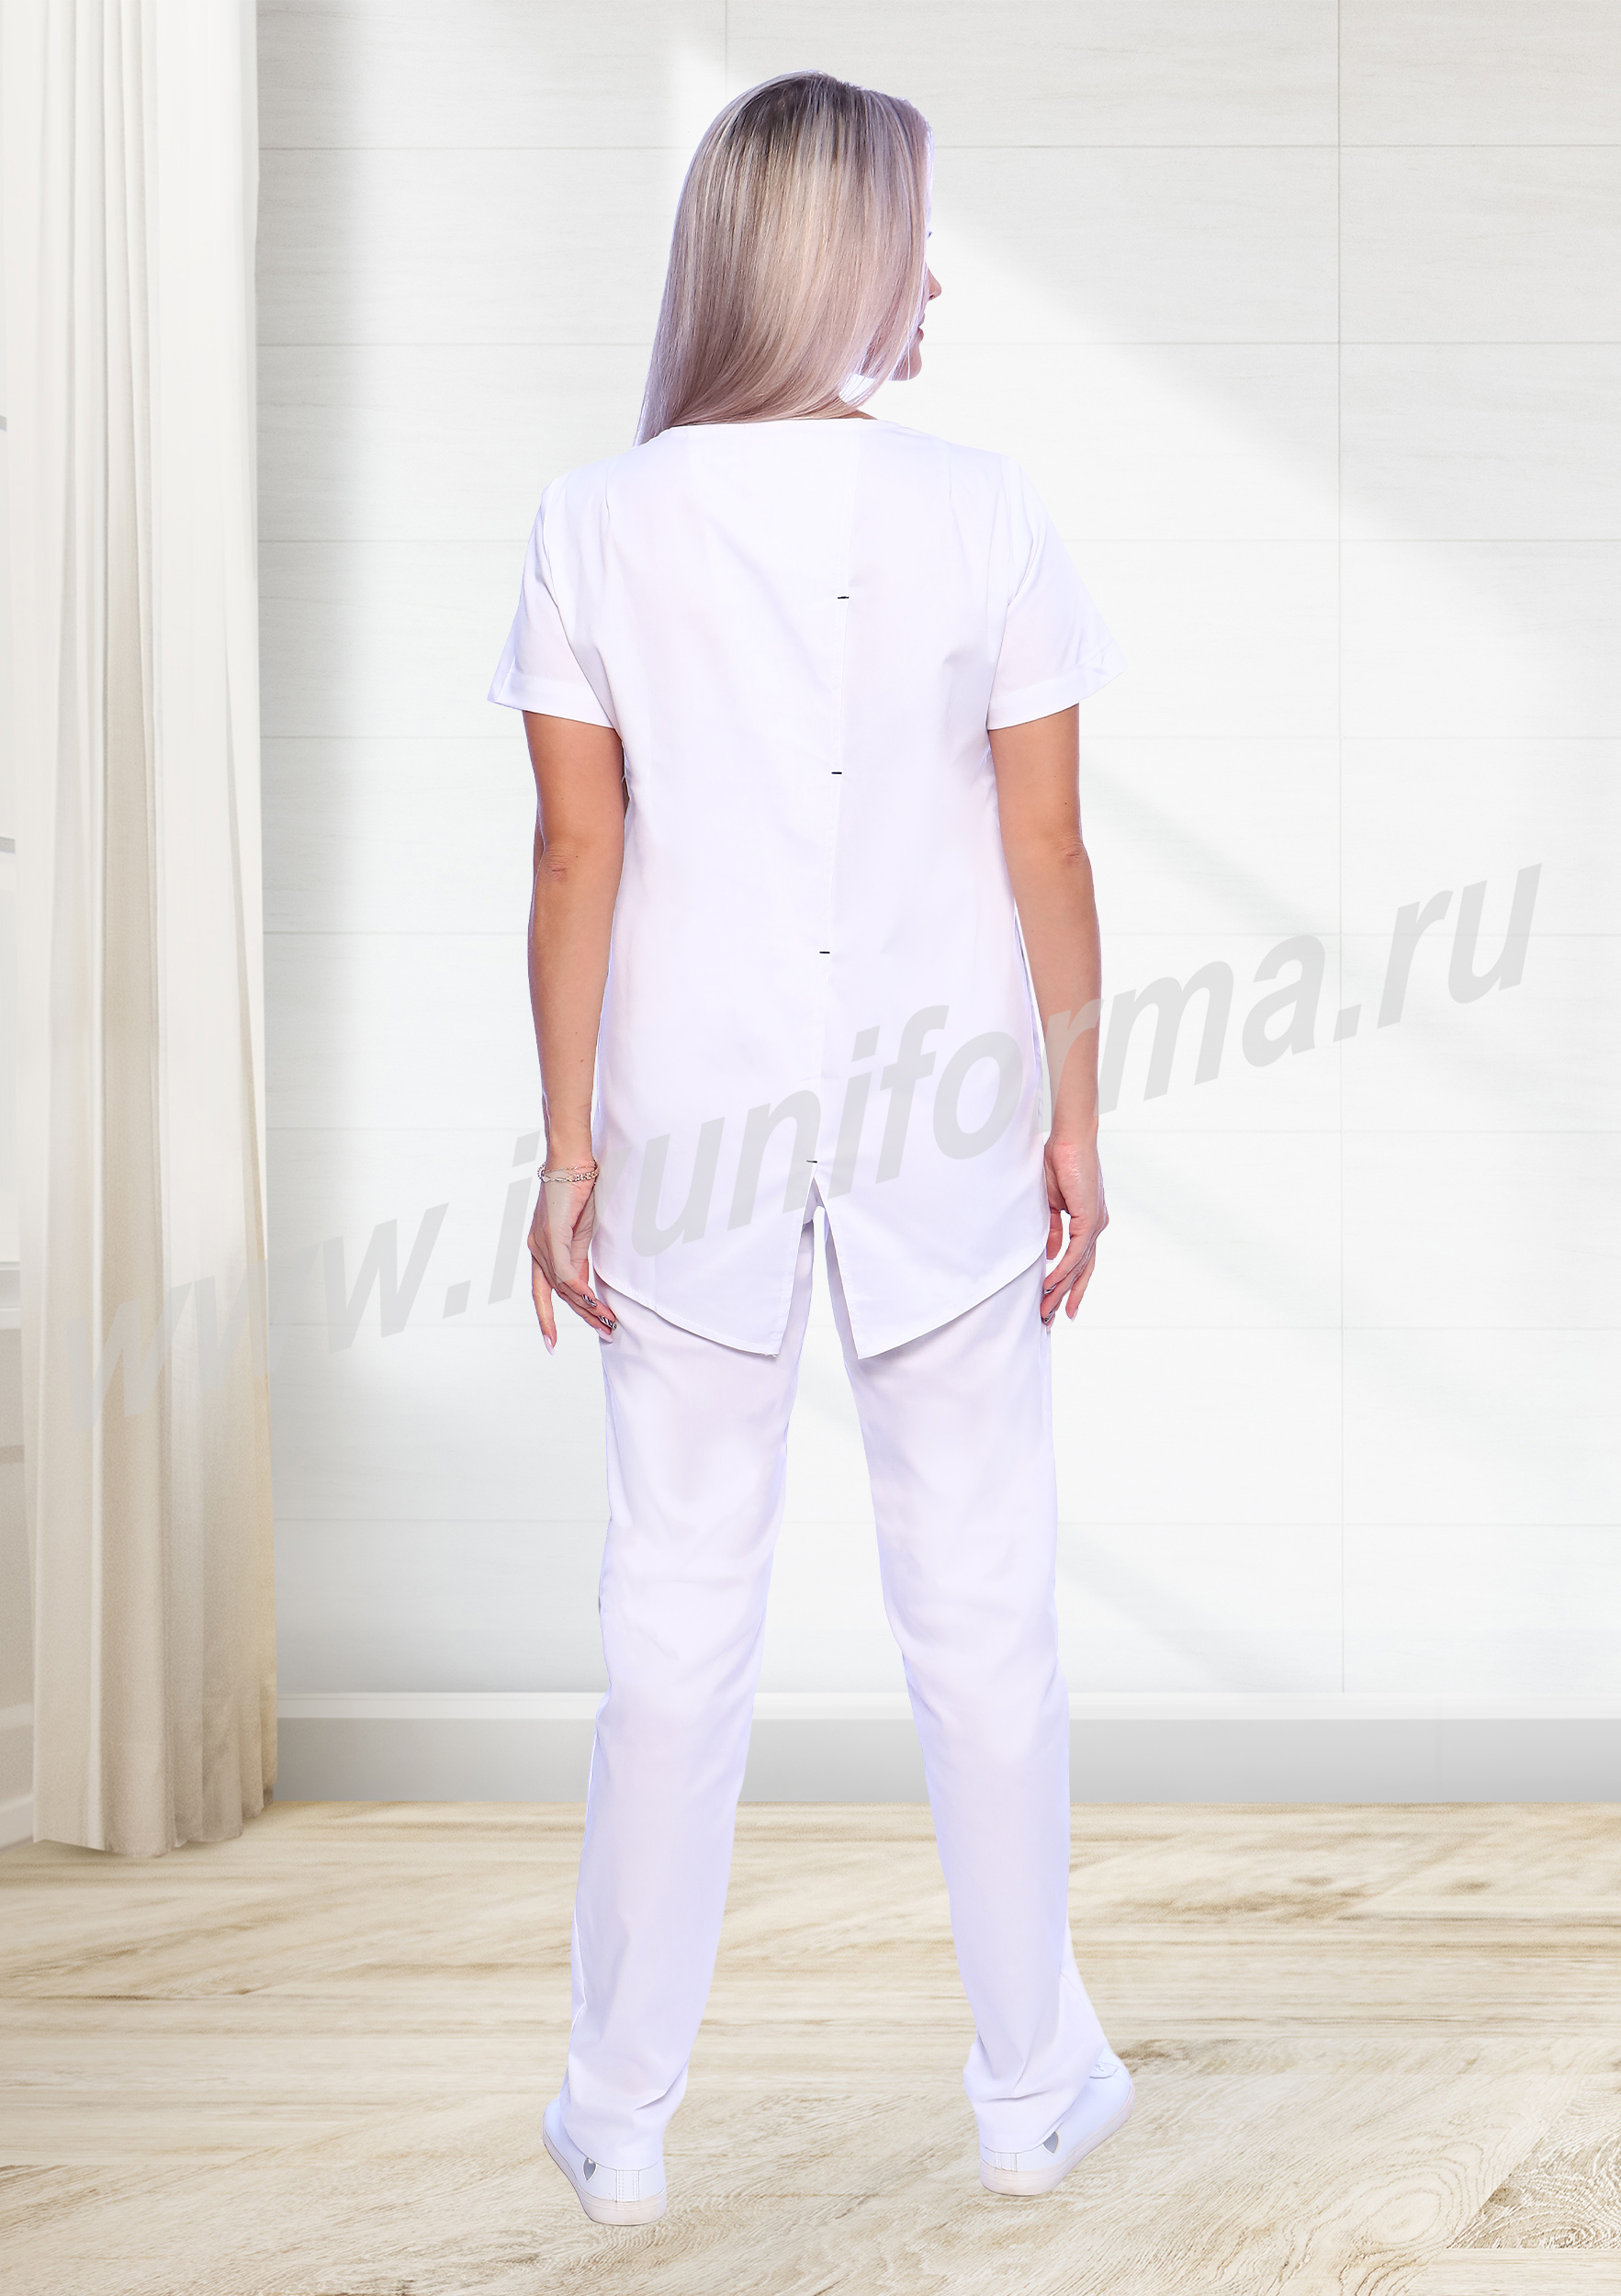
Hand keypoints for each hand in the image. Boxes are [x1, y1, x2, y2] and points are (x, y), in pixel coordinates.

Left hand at [528, 1172, 616, 1350]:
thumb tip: (584, 1284)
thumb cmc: (579, 1188)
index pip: (544, 1291)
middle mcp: (537, 1249)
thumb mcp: (581, 1231)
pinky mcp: (552, 1236)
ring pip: (563, 1288)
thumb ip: (578, 1256)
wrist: (572, 1159)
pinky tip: (594, 1303)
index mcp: (542, 1248)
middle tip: (605, 1334)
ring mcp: (542, 1244)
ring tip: (608, 1324)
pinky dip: (580, 1291)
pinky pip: (565, 1274)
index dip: (547, 1318)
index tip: (552, 1342)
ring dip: (588, 1308)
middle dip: (581, 1318)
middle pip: (557, 1294)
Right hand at [1042, 1135, 1107, 1326]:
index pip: (1081, 1261)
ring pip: (1079, 1267)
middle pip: (1083, 1271)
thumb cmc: (1060, 1162)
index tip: (1059, 1305)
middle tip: (1051, 1321)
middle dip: (1067, 1298)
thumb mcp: (1052, 1203)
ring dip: (1060, 1290)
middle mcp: (1096, 1226)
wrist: (1070, 1139)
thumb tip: (1049, 1254)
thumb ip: (1053, 1229)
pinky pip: (1075, 1253)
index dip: (1070, 1284)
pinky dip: (1062, 1270)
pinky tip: (1050, 1284)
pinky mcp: (1089, 1219)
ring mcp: (1095, 1224)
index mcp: (1089, 1222)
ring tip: (1046, 1310)